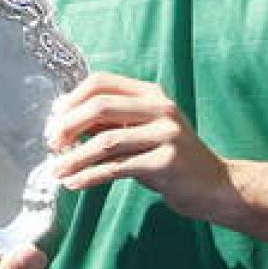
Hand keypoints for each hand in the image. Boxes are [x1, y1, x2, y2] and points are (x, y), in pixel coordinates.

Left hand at [45, 72, 229, 218]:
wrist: (215, 186)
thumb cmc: (170, 158)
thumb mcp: (142, 131)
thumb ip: (111, 123)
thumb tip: (64, 121)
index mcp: (151, 93)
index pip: (101, 82)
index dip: (72, 99)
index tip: (54, 120)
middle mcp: (160, 107)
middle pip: (100, 107)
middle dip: (68, 126)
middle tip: (51, 145)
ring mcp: (166, 134)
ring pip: (106, 141)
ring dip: (75, 158)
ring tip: (57, 171)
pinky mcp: (166, 162)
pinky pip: (117, 167)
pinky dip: (90, 176)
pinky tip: (74, 183)